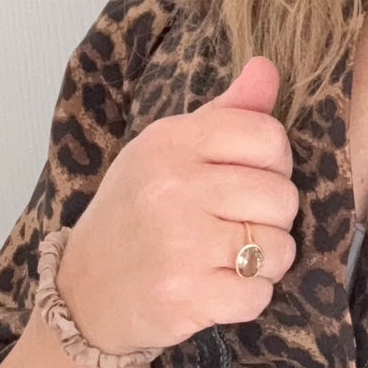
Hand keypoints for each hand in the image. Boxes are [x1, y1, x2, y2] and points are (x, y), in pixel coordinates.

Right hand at [57, 56, 298, 353]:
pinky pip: (259, 294)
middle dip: (273, 220)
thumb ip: (224, 116)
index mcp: (171, 142)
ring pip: (278, 248)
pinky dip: (249, 298)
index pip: (268, 137)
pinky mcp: (188, 295)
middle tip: (237, 229)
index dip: (275, 165)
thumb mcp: (167, 153)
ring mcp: (181, 243)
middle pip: (282, 196)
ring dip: (265, 263)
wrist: (86, 291)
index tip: (251, 182)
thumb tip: (268, 70)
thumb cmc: (136, 217)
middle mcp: (174, 186)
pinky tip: (218, 289)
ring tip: (228, 260)